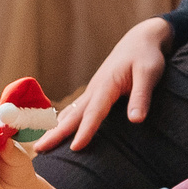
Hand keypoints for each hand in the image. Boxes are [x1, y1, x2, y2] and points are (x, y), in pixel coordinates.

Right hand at [39, 17, 172, 150]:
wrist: (139, 40)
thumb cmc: (146, 56)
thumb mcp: (149, 74)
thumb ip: (141, 96)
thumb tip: (136, 120)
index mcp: (107, 85)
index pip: (94, 113)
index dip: (85, 131)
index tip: (74, 148)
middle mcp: (94, 89)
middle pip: (73, 115)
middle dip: (55, 133)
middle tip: (38, 149)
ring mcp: (92, 91)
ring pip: (70, 113)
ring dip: (54, 129)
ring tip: (40, 145)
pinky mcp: (94, 93)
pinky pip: (74, 109)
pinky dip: (62, 120)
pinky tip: (55, 129)